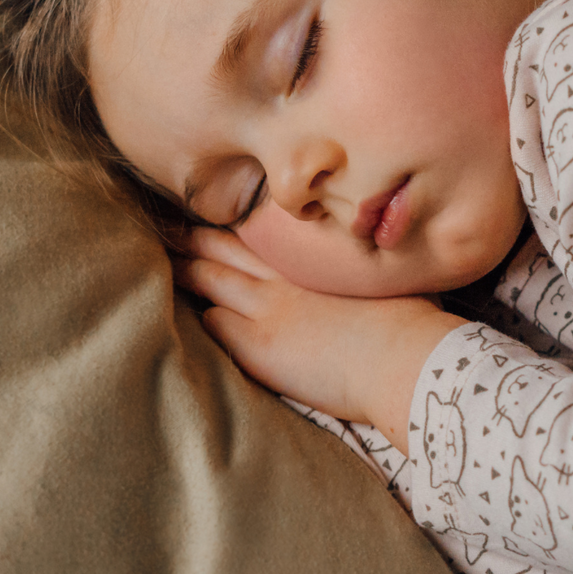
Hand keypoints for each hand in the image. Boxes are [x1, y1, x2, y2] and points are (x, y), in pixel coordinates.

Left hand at [173, 228, 464, 455]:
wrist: (405, 356)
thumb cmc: (410, 319)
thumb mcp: (385, 280)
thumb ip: (362, 269)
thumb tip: (372, 261)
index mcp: (313, 260)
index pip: (259, 234)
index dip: (232, 226)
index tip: (213, 217)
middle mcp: (284, 277)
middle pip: (225, 249)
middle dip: (193, 239)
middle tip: (167, 227)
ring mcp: (267, 308)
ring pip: (211, 280)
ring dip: (185, 270)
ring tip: (162, 261)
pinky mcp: (259, 346)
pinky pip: (215, 326)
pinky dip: (200, 317)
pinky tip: (183, 315)